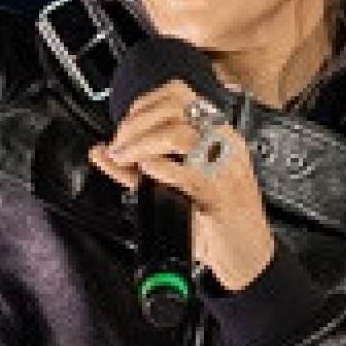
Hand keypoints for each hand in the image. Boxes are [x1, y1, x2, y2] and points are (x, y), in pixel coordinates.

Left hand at [87, 80, 276, 288]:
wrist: (245, 252)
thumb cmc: (213, 218)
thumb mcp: (170, 186)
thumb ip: (134, 169)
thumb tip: (101, 152)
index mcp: (214, 133)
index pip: (177, 93)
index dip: (141, 105)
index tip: (123, 128)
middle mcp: (223, 142)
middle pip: (175, 107)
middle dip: (135, 124)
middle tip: (119, 148)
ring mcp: (224, 166)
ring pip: (179, 134)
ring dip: (140, 144)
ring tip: (126, 161)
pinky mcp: (221, 194)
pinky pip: (191, 172)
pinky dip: (162, 168)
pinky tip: (147, 172)